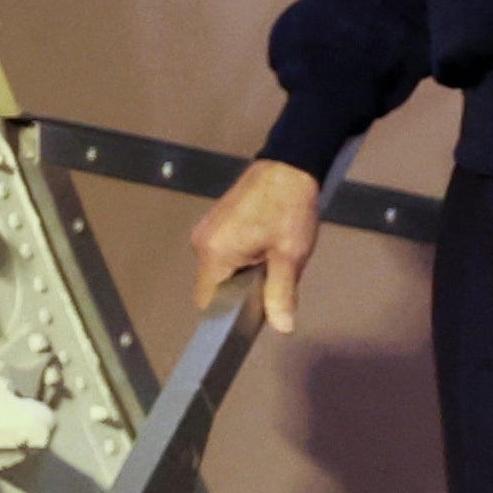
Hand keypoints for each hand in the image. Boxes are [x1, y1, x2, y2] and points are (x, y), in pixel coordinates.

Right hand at [192, 158, 325, 335]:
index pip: (208, 304)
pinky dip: (239, 258)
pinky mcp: (215, 222)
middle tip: (269, 280)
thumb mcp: (290, 256)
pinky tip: (262, 247)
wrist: (289, 165)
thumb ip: (281, 294)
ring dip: (240, 274)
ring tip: (269, 259)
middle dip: (239, 292)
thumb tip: (281, 326)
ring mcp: (207, 230)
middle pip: (213, 287)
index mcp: (215, 253)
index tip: (250, 314)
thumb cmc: (288, 205)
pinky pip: (221, 253)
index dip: (229, 315)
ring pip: (218, 270)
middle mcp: (203, 242)